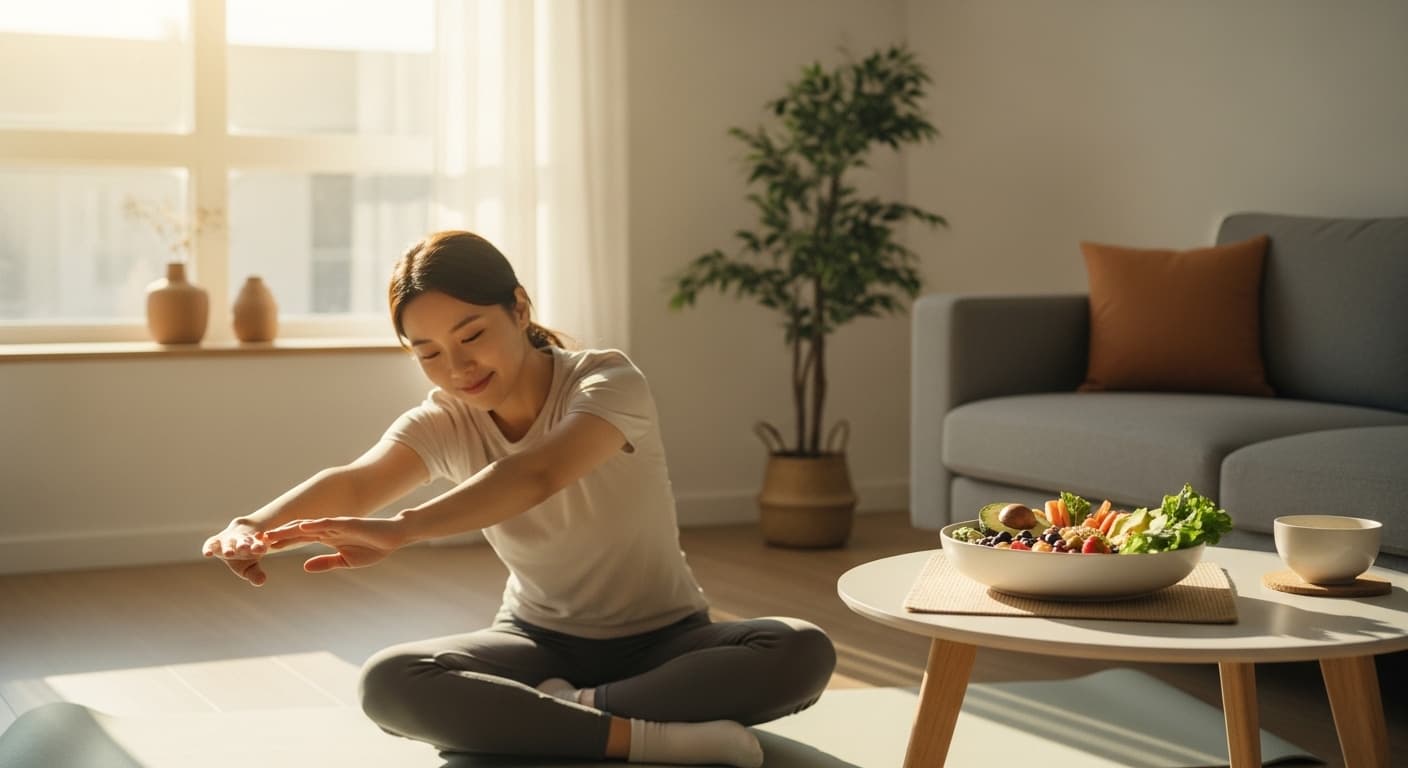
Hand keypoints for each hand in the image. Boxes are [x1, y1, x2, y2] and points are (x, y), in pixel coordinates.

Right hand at [201, 520, 273, 586]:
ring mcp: (227, 541)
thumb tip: (261, 582)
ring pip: (228, 544)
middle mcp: (240, 542)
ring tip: (229, 554)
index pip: (257, 545)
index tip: (262, 549)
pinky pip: (210, 544)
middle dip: (244, 545)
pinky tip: (207, 555)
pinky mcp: (214, 542)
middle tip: (245, 548)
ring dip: (228, 548)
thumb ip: (255, 574)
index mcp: (253, 546)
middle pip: (243, 542)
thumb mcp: (251, 567)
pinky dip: (208, 549)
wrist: (233, 540)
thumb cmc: (245, 557)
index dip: (259, 547)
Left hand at [261, 516, 407, 572]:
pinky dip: (314, 525)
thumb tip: (305, 566)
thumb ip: (325, 562)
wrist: (394, 537)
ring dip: (288, 531)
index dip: (282, 544)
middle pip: (297, 532)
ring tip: (271, 535)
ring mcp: (336, 525)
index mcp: (327, 538)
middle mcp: (328, 529)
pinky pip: (328, 524)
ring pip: (307, 527)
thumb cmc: (373, 548)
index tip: (263, 549)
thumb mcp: (345, 561)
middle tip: (256, 542)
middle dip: (278, 537)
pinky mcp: (348, 523)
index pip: (299, 540)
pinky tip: (300, 527)